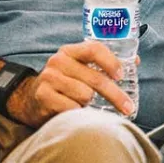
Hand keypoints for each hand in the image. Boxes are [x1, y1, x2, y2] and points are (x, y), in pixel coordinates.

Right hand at [7, 40, 135, 126]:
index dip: (111, 62)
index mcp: (71, 51)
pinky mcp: (43, 96)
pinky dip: (78, 113)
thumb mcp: (80, 68)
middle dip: (116, 95)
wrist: (29, 99)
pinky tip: (75, 112)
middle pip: (95, 78)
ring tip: (85, 105)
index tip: (122, 76)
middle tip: (128, 107)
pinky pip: (72, 108)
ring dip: (90, 104)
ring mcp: (49, 78)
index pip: (94, 49)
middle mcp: (59, 61)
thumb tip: (134, 61)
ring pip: (85, 95)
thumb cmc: (64, 84)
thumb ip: (104, 64)